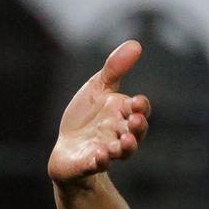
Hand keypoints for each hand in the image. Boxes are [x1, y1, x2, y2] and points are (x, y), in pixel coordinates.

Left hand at [47, 40, 151, 183]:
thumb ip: (114, 70)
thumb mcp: (98, 89)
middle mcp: (119, 134)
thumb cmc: (86, 117)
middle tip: (135, 122)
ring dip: (125, 147)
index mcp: (123, 113)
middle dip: (138, 128)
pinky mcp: (88, 164)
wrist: (68, 148)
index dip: (140, 107)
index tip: (136, 102)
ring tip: (124, 142)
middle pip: (136, 132)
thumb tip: (136, 44)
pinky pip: (97, 165)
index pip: (140, 110)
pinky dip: (99, 161)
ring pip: (121, 152)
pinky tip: (98, 155)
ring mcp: (106, 151)